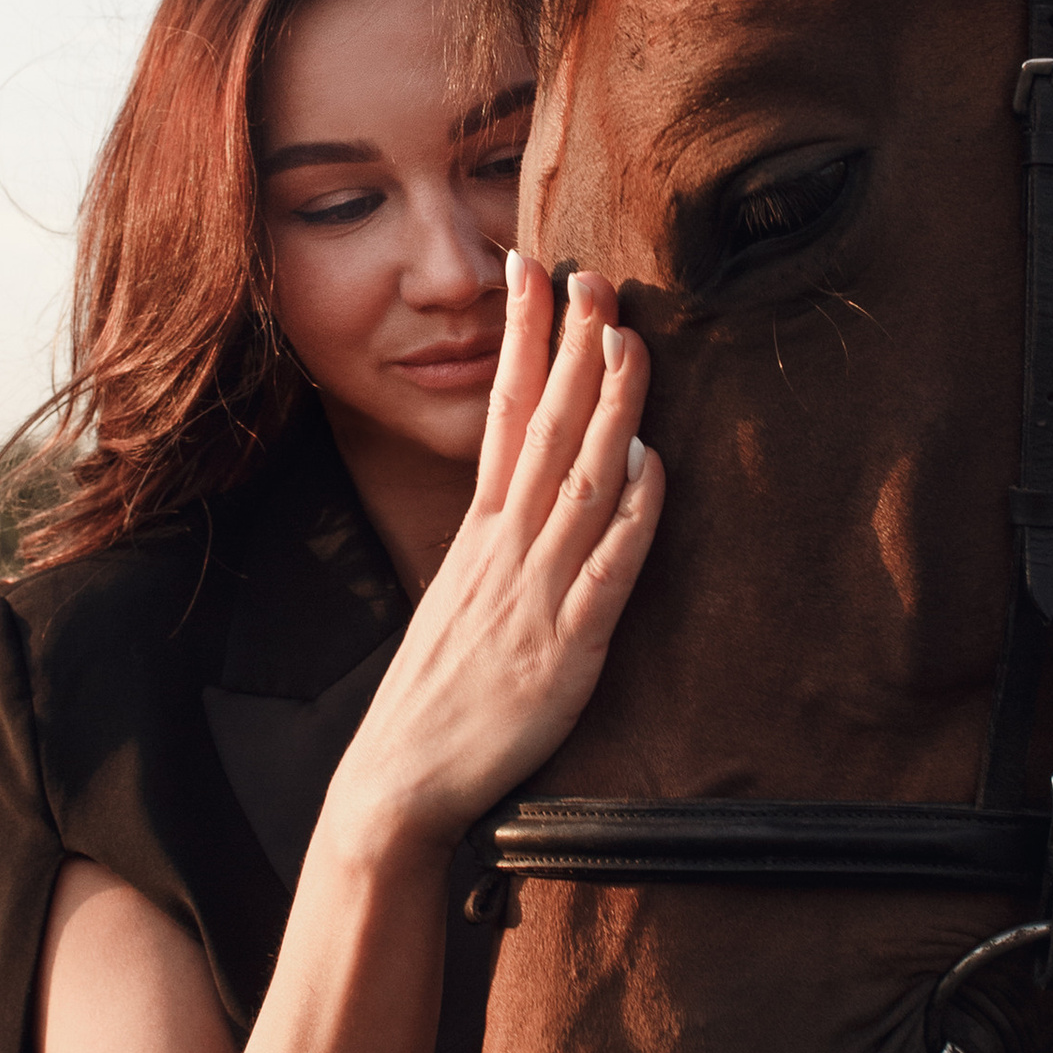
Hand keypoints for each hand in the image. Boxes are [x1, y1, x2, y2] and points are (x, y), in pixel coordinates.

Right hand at [326, 256, 664, 861]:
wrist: (397, 783)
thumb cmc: (436, 697)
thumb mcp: (459, 599)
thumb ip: (501, 545)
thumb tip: (545, 488)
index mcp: (477, 534)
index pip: (501, 412)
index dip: (521, 338)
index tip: (533, 270)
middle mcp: (503, 550)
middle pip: (541, 428)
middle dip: (570, 347)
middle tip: (594, 276)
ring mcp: (533, 595)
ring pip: (579, 482)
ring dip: (609, 408)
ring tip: (630, 341)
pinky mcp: (565, 650)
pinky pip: (607, 570)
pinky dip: (633, 516)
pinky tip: (656, 467)